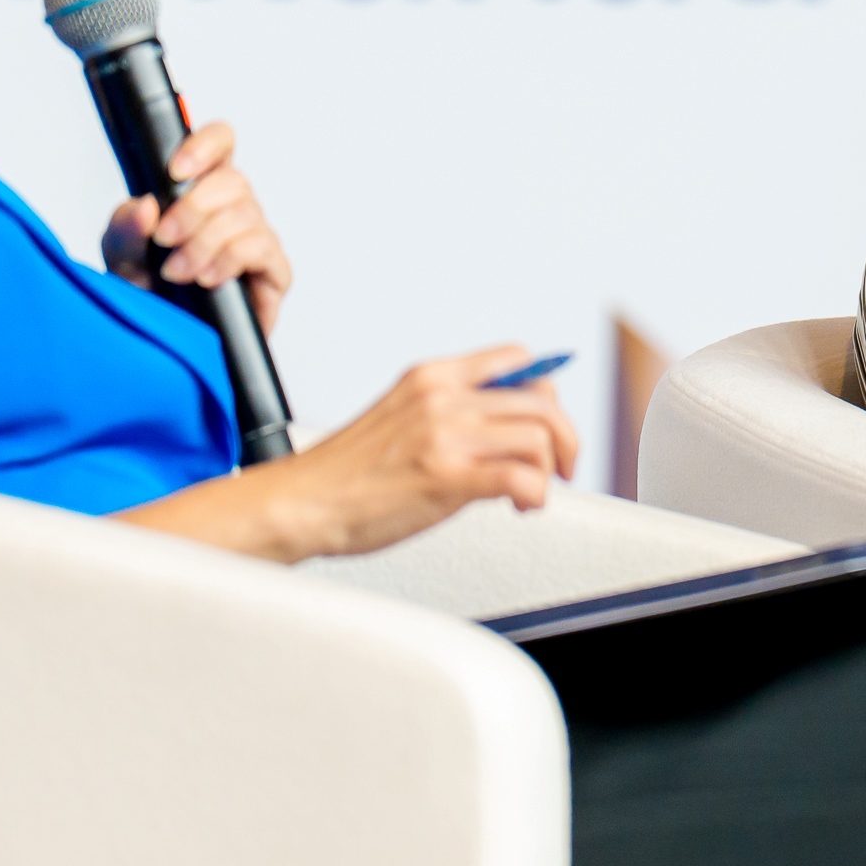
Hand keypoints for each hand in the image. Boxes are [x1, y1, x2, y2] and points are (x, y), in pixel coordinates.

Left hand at [101, 119, 291, 333]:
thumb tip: (145, 206)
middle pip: (234, 181)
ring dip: (206, 242)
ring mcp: (256, 239)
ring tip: (178, 271)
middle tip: (165, 238)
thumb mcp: (121, 255)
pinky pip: (263, 250)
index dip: (205, 144)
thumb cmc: (149, 291)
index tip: (175, 170)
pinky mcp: (273, 273)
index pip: (220, 144)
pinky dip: (230, 260)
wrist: (165, 340)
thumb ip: (125, 227)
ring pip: (246, 215)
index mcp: (200, 190)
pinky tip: (208, 278)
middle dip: (193, 209)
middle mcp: (233, 209)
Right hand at [120, 347, 579, 561]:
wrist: (300, 502)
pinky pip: (522, 478)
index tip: (550, 422)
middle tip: (561, 466)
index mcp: (432, 376)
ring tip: (531, 493)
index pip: (517, 358)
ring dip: (550, 472)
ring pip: (539, 437)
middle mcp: (442, 397)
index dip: (545, 391)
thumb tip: (504, 426)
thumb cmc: (345, 473)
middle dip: (565, 439)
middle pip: (542, 400)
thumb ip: (449, 411)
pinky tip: (520, 506)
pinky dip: (536, 496)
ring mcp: (445, 435)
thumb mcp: (401, 416)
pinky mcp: (447, 477)